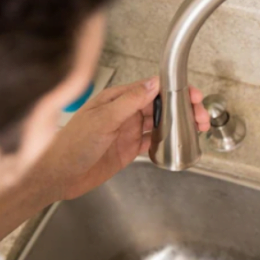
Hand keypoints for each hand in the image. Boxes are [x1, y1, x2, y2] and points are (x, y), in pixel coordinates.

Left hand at [56, 76, 210, 200]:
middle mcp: (123, 113)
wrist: (58, 174)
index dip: (174, 90)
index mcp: (116, 99)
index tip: (192, 94)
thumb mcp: (103, 119)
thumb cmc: (71, 144)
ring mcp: (126, 131)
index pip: (151, 89)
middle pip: (160, 106)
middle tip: (200, 116)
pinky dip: (166, 142)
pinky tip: (177, 143)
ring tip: (196, 128)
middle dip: (182, 108)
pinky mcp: (127, 150)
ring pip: (159, 124)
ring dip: (178, 125)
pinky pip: (152, 143)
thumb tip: (153, 84)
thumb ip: (130, 101)